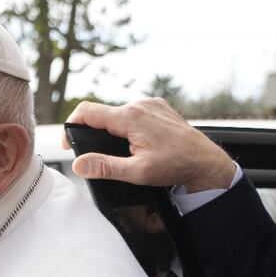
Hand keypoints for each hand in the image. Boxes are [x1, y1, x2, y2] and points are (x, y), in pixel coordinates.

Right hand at [65, 98, 234, 191]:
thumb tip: (79, 164)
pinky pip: (134, 113)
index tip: (70, 143)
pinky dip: (129, 126)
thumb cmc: (176, 165)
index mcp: (130, 117)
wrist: (205, 161)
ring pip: (118, 114)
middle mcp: (139, 105)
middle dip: (94, 132)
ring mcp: (150, 104)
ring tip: (123, 151)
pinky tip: (139, 142)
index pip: (87, 111)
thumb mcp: (137, 172)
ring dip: (113, 130)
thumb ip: (105, 167)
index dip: (72, 126)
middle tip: (98, 154)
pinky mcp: (158, 107)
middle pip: (102, 113)